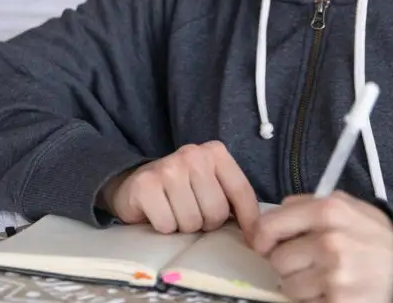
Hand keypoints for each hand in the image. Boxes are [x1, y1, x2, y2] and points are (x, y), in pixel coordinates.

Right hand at [101, 141, 260, 238]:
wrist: (134, 184)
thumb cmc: (181, 190)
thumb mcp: (211, 185)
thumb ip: (233, 199)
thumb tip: (257, 232)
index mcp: (215, 152)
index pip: (241, 191)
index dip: (248, 221)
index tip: (252, 240)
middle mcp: (192, 154)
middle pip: (216, 212)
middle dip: (206, 222)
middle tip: (192, 213)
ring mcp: (168, 168)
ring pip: (192, 222)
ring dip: (184, 226)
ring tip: (175, 212)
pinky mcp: (146, 185)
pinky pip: (167, 225)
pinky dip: (164, 227)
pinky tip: (159, 213)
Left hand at [250, 192, 392, 302]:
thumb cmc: (375, 236)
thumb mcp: (348, 206)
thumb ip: (309, 204)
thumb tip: (274, 213)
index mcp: (329, 211)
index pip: (270, 225)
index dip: (261, 237)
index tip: (263, 244)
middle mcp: (330, 242)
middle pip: (277, 259)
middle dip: (288, 262)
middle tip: (309, 261)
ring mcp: (335, 277)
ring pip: (289, 286)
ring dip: (301, 284)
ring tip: (325, 277)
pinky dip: (314, 300)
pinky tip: (333, 291)